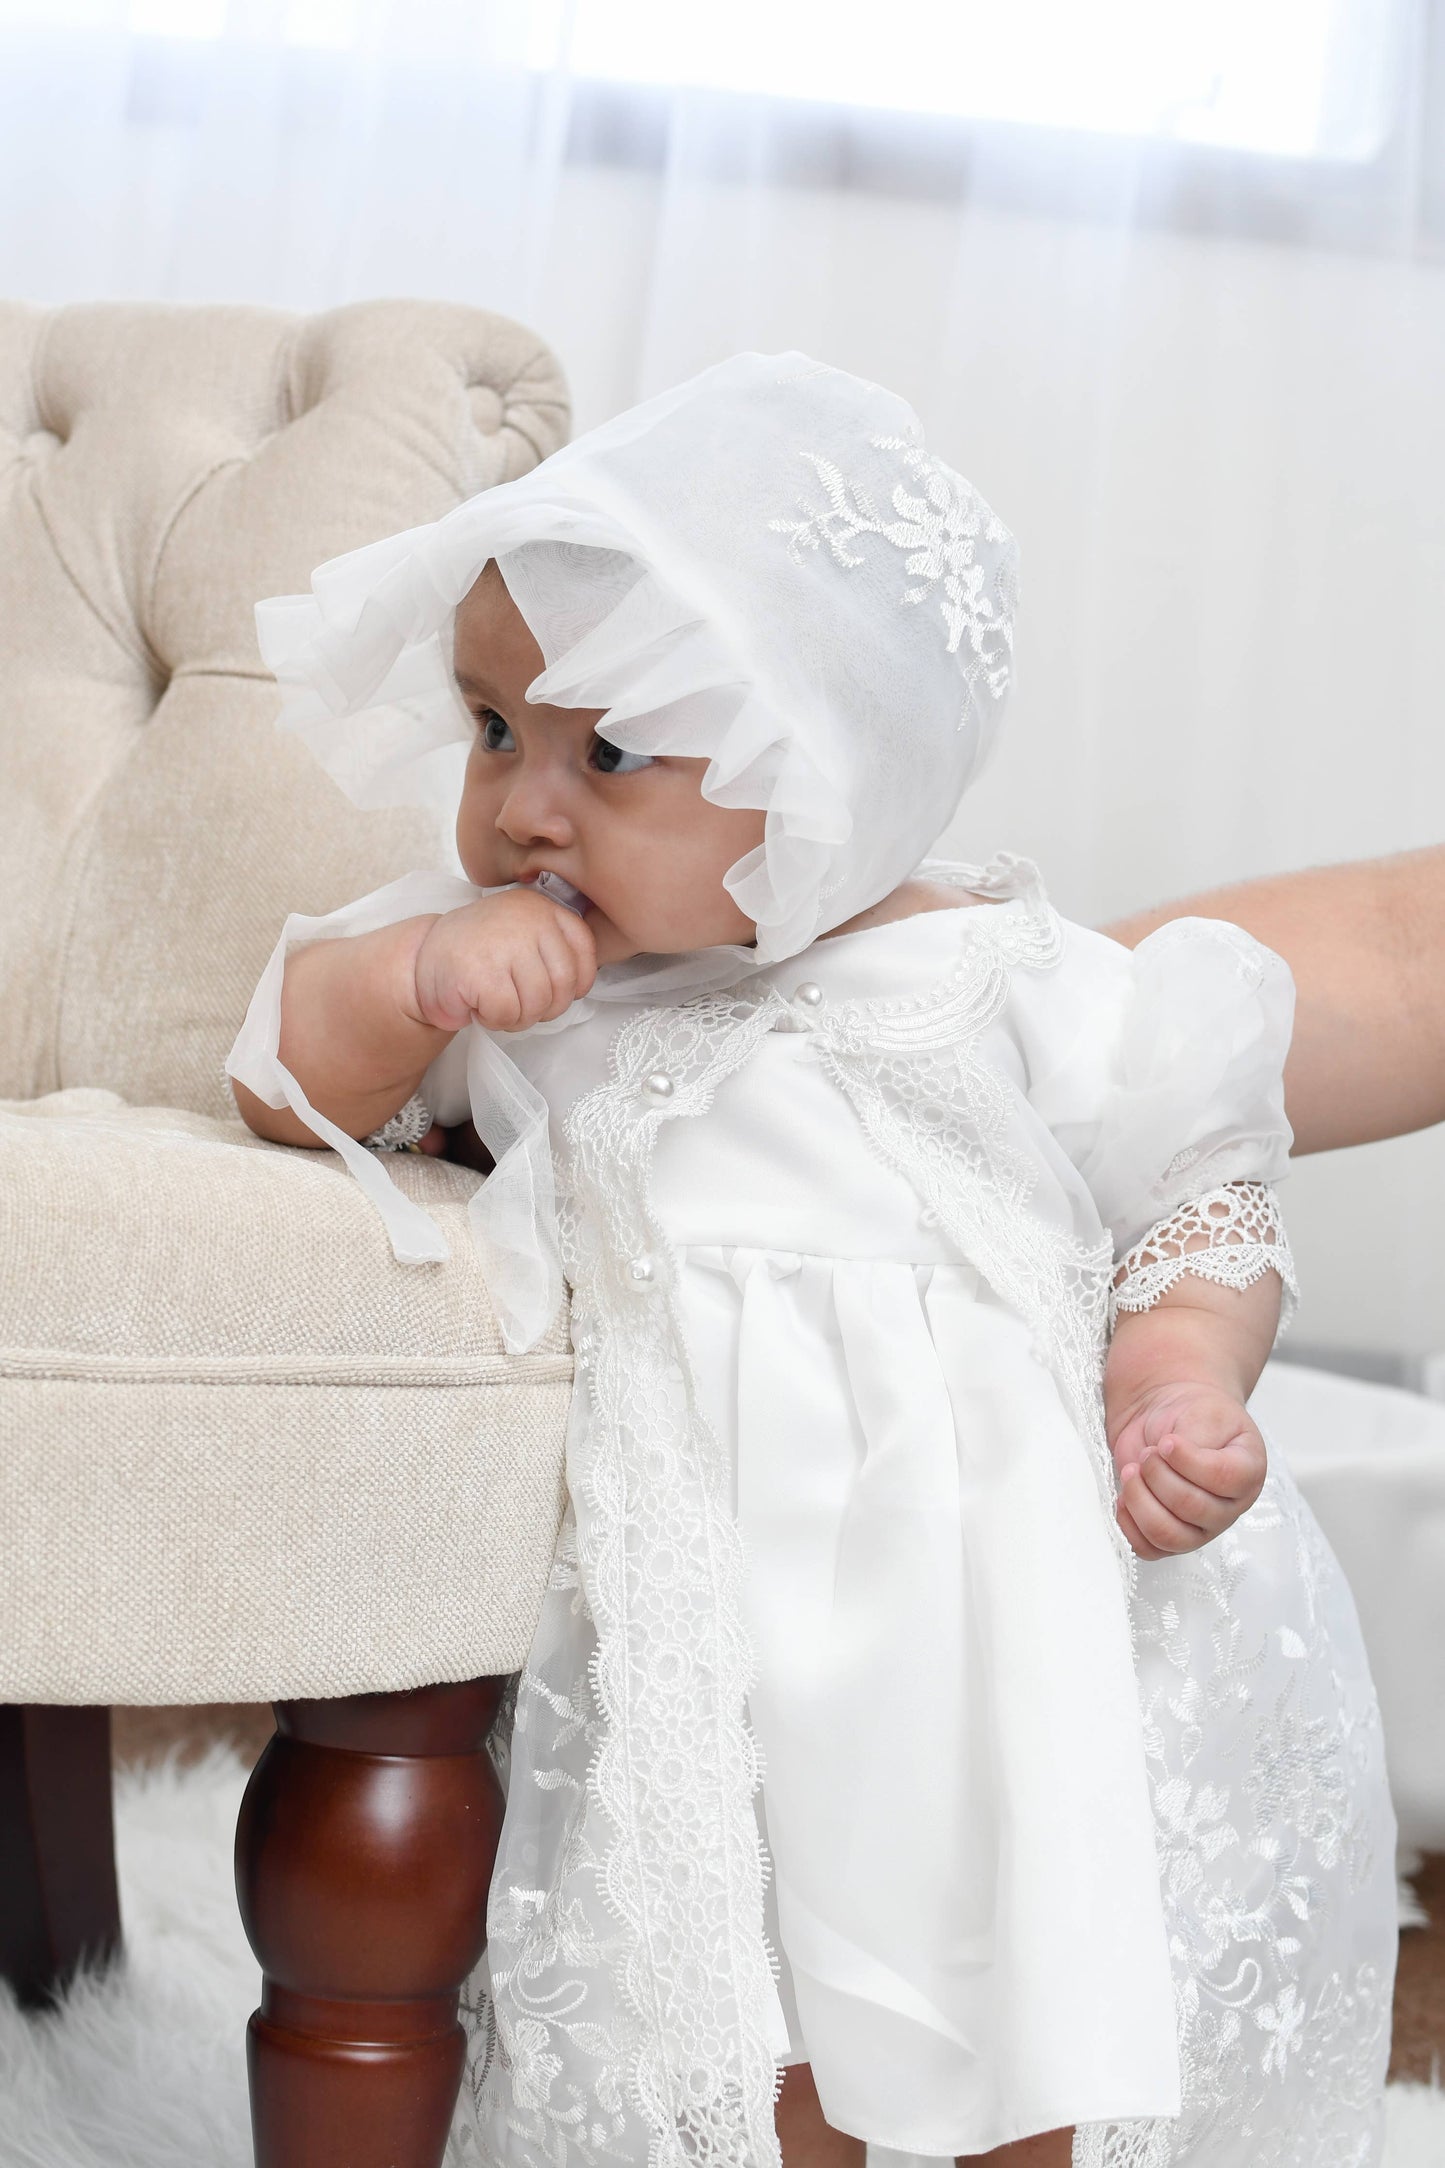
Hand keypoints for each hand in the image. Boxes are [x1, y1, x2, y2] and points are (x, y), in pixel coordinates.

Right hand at [411, 888, 597, 1032]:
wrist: (421, 960)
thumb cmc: (479, 956)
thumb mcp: (525, 937)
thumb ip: (556, 949)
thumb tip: (584, 982)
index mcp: (543, 907)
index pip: (584, 950)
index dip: (574, 983)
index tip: (549, 988)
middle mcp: (528, 917)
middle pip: (564, 984)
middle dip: (544, 1007)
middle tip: (517, 1003)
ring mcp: (504, 943)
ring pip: (538, 1003)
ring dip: (518, 1017)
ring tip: (496, 1002)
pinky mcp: (481, 972)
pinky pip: (508, 1014)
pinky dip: (495, 1020)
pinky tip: (478, 1004)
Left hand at [1109, 1381, 1265, 1560]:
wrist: (1168, 1422)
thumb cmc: (1193, 1416)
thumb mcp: (1204, 1413)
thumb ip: (1197, 1437)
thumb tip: (1172, 1457)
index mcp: (1247, 1472)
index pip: (1224, 1479)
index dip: (1188, 1462)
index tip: (1166, 1441)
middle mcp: (1228, 1506)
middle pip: (1192, 1508)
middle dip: (1158, 1476)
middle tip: (1147, 1453)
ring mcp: (1200, 1527)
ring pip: (1169, 1535)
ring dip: (1140, 1500)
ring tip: (1131, 1471)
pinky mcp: (1170, 1538)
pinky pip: (1148, 1549)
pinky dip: (1128, 1525)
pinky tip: (1123, 1498)